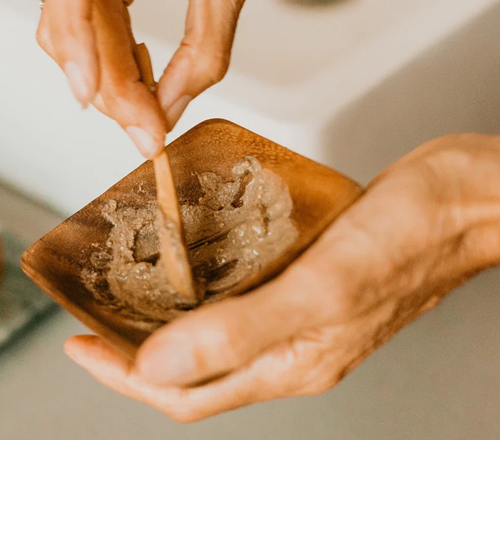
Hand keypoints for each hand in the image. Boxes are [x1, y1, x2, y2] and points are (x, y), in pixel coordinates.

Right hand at [37, 0, 274, 157]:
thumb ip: (204, 46)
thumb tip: (170, 108)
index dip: (76, 36)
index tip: (92, 92)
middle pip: (75, 13)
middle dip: (108, 82)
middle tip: (144, 132)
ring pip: (82, 26)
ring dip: (112, 79)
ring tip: (147, 119)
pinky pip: (103, 20)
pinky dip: (121, 60)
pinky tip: (140, 88)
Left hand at [65, 134, 499, 421]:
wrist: (463, 199)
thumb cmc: (411, 237)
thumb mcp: (321, 288)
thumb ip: (240, 333)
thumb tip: (159, 369)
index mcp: (293, 361)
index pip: (188, 393)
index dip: (125, 376)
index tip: (81, 344)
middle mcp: (293, 345)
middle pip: (195, 366)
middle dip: (136, 346)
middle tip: (96, 312)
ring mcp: (301, 312)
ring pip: (217, 329)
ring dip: (169, 314)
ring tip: (130, 285)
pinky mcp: (309, 276)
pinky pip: (244, 291)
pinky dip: (208, 279)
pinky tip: (193, 252)